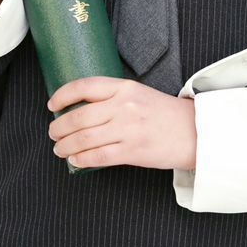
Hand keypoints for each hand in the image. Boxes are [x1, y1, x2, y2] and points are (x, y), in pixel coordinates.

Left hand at [46, 77, 196, 170]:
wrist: (193, 132)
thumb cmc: (164, 113)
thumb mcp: (138, 94)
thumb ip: (113, 97)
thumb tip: (81, 108)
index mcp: (125, 87)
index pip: (85, 86)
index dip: (63, 94)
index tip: (52, 103)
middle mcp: (124, 105)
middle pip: (80, 115)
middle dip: (59, 126)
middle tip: (53, 132)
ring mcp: (128, 129)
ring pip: (85, 137)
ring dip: (66, 145)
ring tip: (59, 148)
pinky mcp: (132, 151)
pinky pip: (98, 156)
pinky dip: (81, 159)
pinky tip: (75, 160)